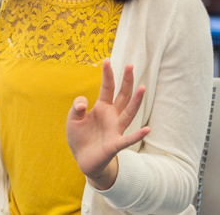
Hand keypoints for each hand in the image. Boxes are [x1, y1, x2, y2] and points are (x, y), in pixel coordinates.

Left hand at [66, 60, 149, 189]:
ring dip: (136, 101)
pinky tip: (147, 130)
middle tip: (131, 65)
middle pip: (122, 96)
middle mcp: (112, 116)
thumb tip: (83, 103)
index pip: (107, 88)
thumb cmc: (80, 137)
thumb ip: (76, 107)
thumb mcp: (73, 119)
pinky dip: (137, 135)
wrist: (83, 159)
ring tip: (142, 88)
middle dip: (127, 81)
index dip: (107, 75)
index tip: (107, 60)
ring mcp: (115, 129)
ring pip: (129, 113)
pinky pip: (128, 139)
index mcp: (102, 107)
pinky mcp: (115, 144)